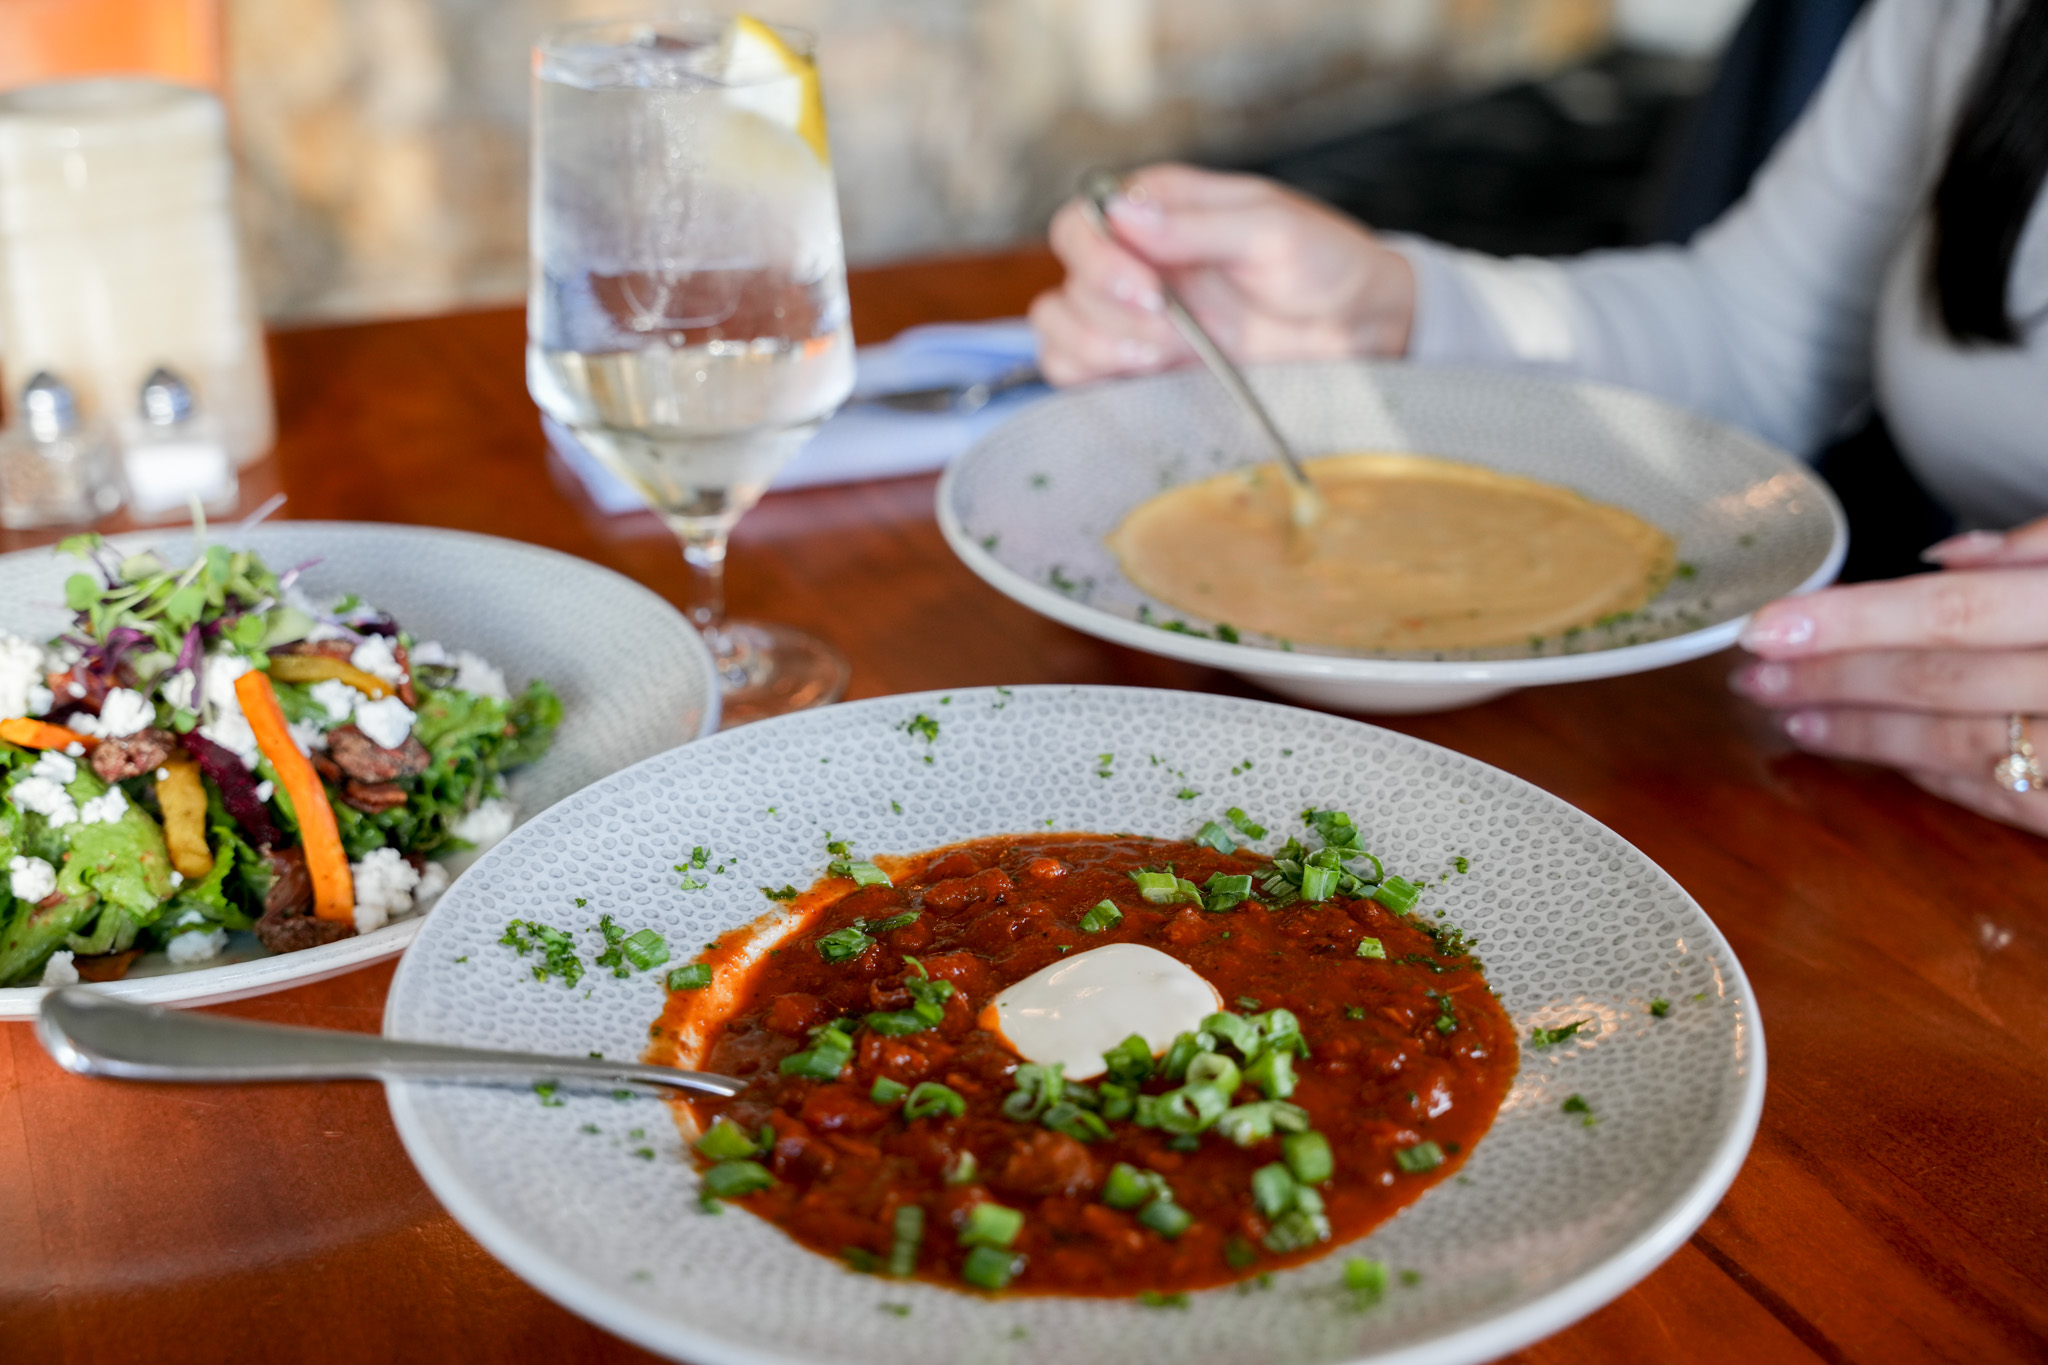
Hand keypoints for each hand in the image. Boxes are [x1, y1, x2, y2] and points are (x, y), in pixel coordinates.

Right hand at [1028, 163, 1417, 385]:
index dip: (1097, 258)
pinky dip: (1089, 376)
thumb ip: (1197, 226)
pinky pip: (1073, 371)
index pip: (1080, 223)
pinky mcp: (1137, 367)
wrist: (1357, 330)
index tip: (1149, 289)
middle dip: (1110, 311)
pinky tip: (1143, 374)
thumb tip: (1123, 215)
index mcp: (1157, 209)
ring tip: (1162, 354)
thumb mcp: (1272, 231)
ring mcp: (1131, 317)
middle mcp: (1133, 259)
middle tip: (1170, 326)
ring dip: (1098, 345)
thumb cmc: (1323, 265)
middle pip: (1067, 283)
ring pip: (1059, 329)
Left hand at [1731, 517, 2047, 834]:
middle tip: (1756, 675)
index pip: (1953, 611)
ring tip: (1788, 715)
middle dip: (1834, 677)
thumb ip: (2044, 555)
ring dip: (1860, 730)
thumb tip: (1945, 554)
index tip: (1770, 626)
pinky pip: (1991, 793)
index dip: (1854, 619)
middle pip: (1936, 680)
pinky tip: (1861, 749)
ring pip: (1952, 743)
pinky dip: (1921, 771)